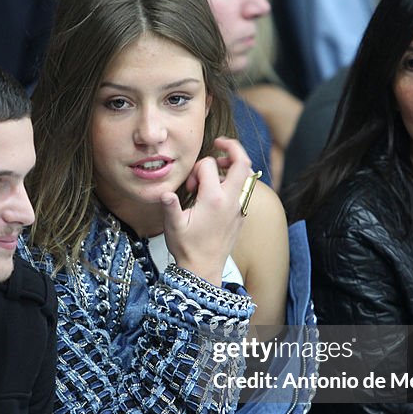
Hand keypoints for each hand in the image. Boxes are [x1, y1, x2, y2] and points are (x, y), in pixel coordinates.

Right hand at [161, 137, 252, 284]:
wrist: (203, 269)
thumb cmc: (187, 248)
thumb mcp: (173, 225)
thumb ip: (170, 205)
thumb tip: (164, 192)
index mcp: (213, 198)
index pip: (209, 165)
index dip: (196, 170)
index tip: (189, 186)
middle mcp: (230, 200)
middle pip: (242, 162)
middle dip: (232, 148)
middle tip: (219, 143)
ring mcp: (239, 208)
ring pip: (247, 175)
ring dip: (234, 166)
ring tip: (219, 168)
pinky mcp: (241, 215)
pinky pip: (245, 190)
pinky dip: (236, 181)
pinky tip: (221, 189)